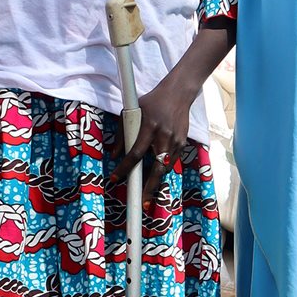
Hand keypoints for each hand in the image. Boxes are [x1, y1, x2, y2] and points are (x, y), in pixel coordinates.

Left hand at [107, 71, 196, 204]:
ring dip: (156, 182)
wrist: (178, 94)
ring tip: (148, 196)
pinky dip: (163, 170)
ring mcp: (176, 141)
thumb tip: (114, 155)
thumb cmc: (152, 102)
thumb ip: (122, 134)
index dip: (125, 168)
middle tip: (143, 203)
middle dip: (150, 188)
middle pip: (157, 168)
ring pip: (165, 168)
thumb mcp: (132, 112)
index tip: (116, 178)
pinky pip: (171, 161)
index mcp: (150, 127)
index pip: (136, 153)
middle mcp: (164, 136)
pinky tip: (157, 177)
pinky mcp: (183, 143)